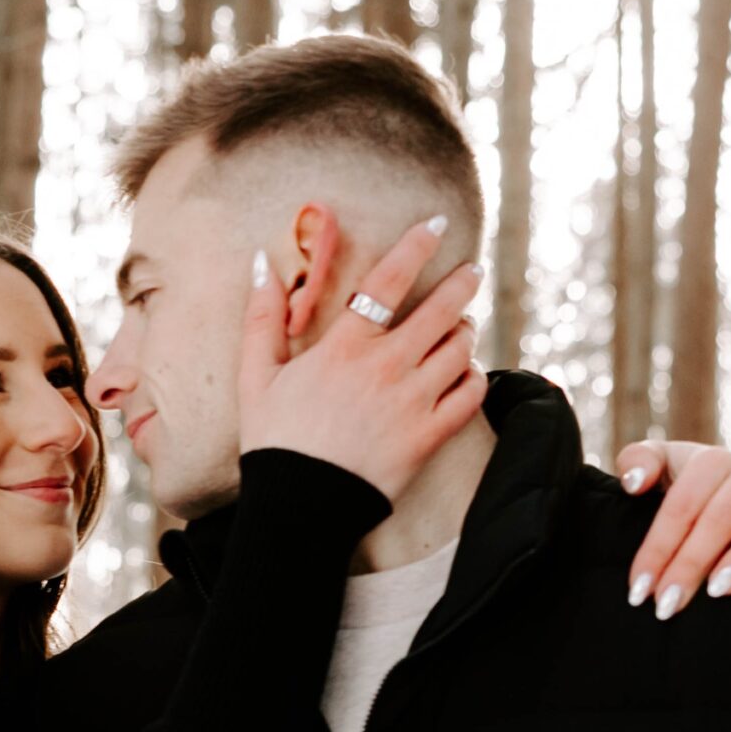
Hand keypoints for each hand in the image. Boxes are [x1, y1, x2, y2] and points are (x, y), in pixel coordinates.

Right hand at [238, 213, 486, 502]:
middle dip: (462, 284)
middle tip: (470, 272)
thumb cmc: (274, 440)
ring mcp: (412, 403)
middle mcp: (384, 369)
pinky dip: (474, 377)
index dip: (416, 246)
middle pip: (441, 311)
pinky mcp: (429, 437)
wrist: (299, 506)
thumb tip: (259, 262)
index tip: (437, 225)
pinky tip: (465, 373)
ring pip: (460, 350)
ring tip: (461, 326)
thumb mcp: (255, 376)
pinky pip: (470, 395)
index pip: (389, 281)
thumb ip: (261, 317)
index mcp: (343, 348)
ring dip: (465, 331)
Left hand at [616, 440, 730, 617]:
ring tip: (720, 590)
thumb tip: (633, 483)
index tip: (638, 590)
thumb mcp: (662, 466)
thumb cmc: (690, 485)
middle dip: (691, 564)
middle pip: (721, 517)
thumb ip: (639, 462)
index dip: (657, 548)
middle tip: (668, 605)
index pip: (681, 506)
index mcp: (711, 462)